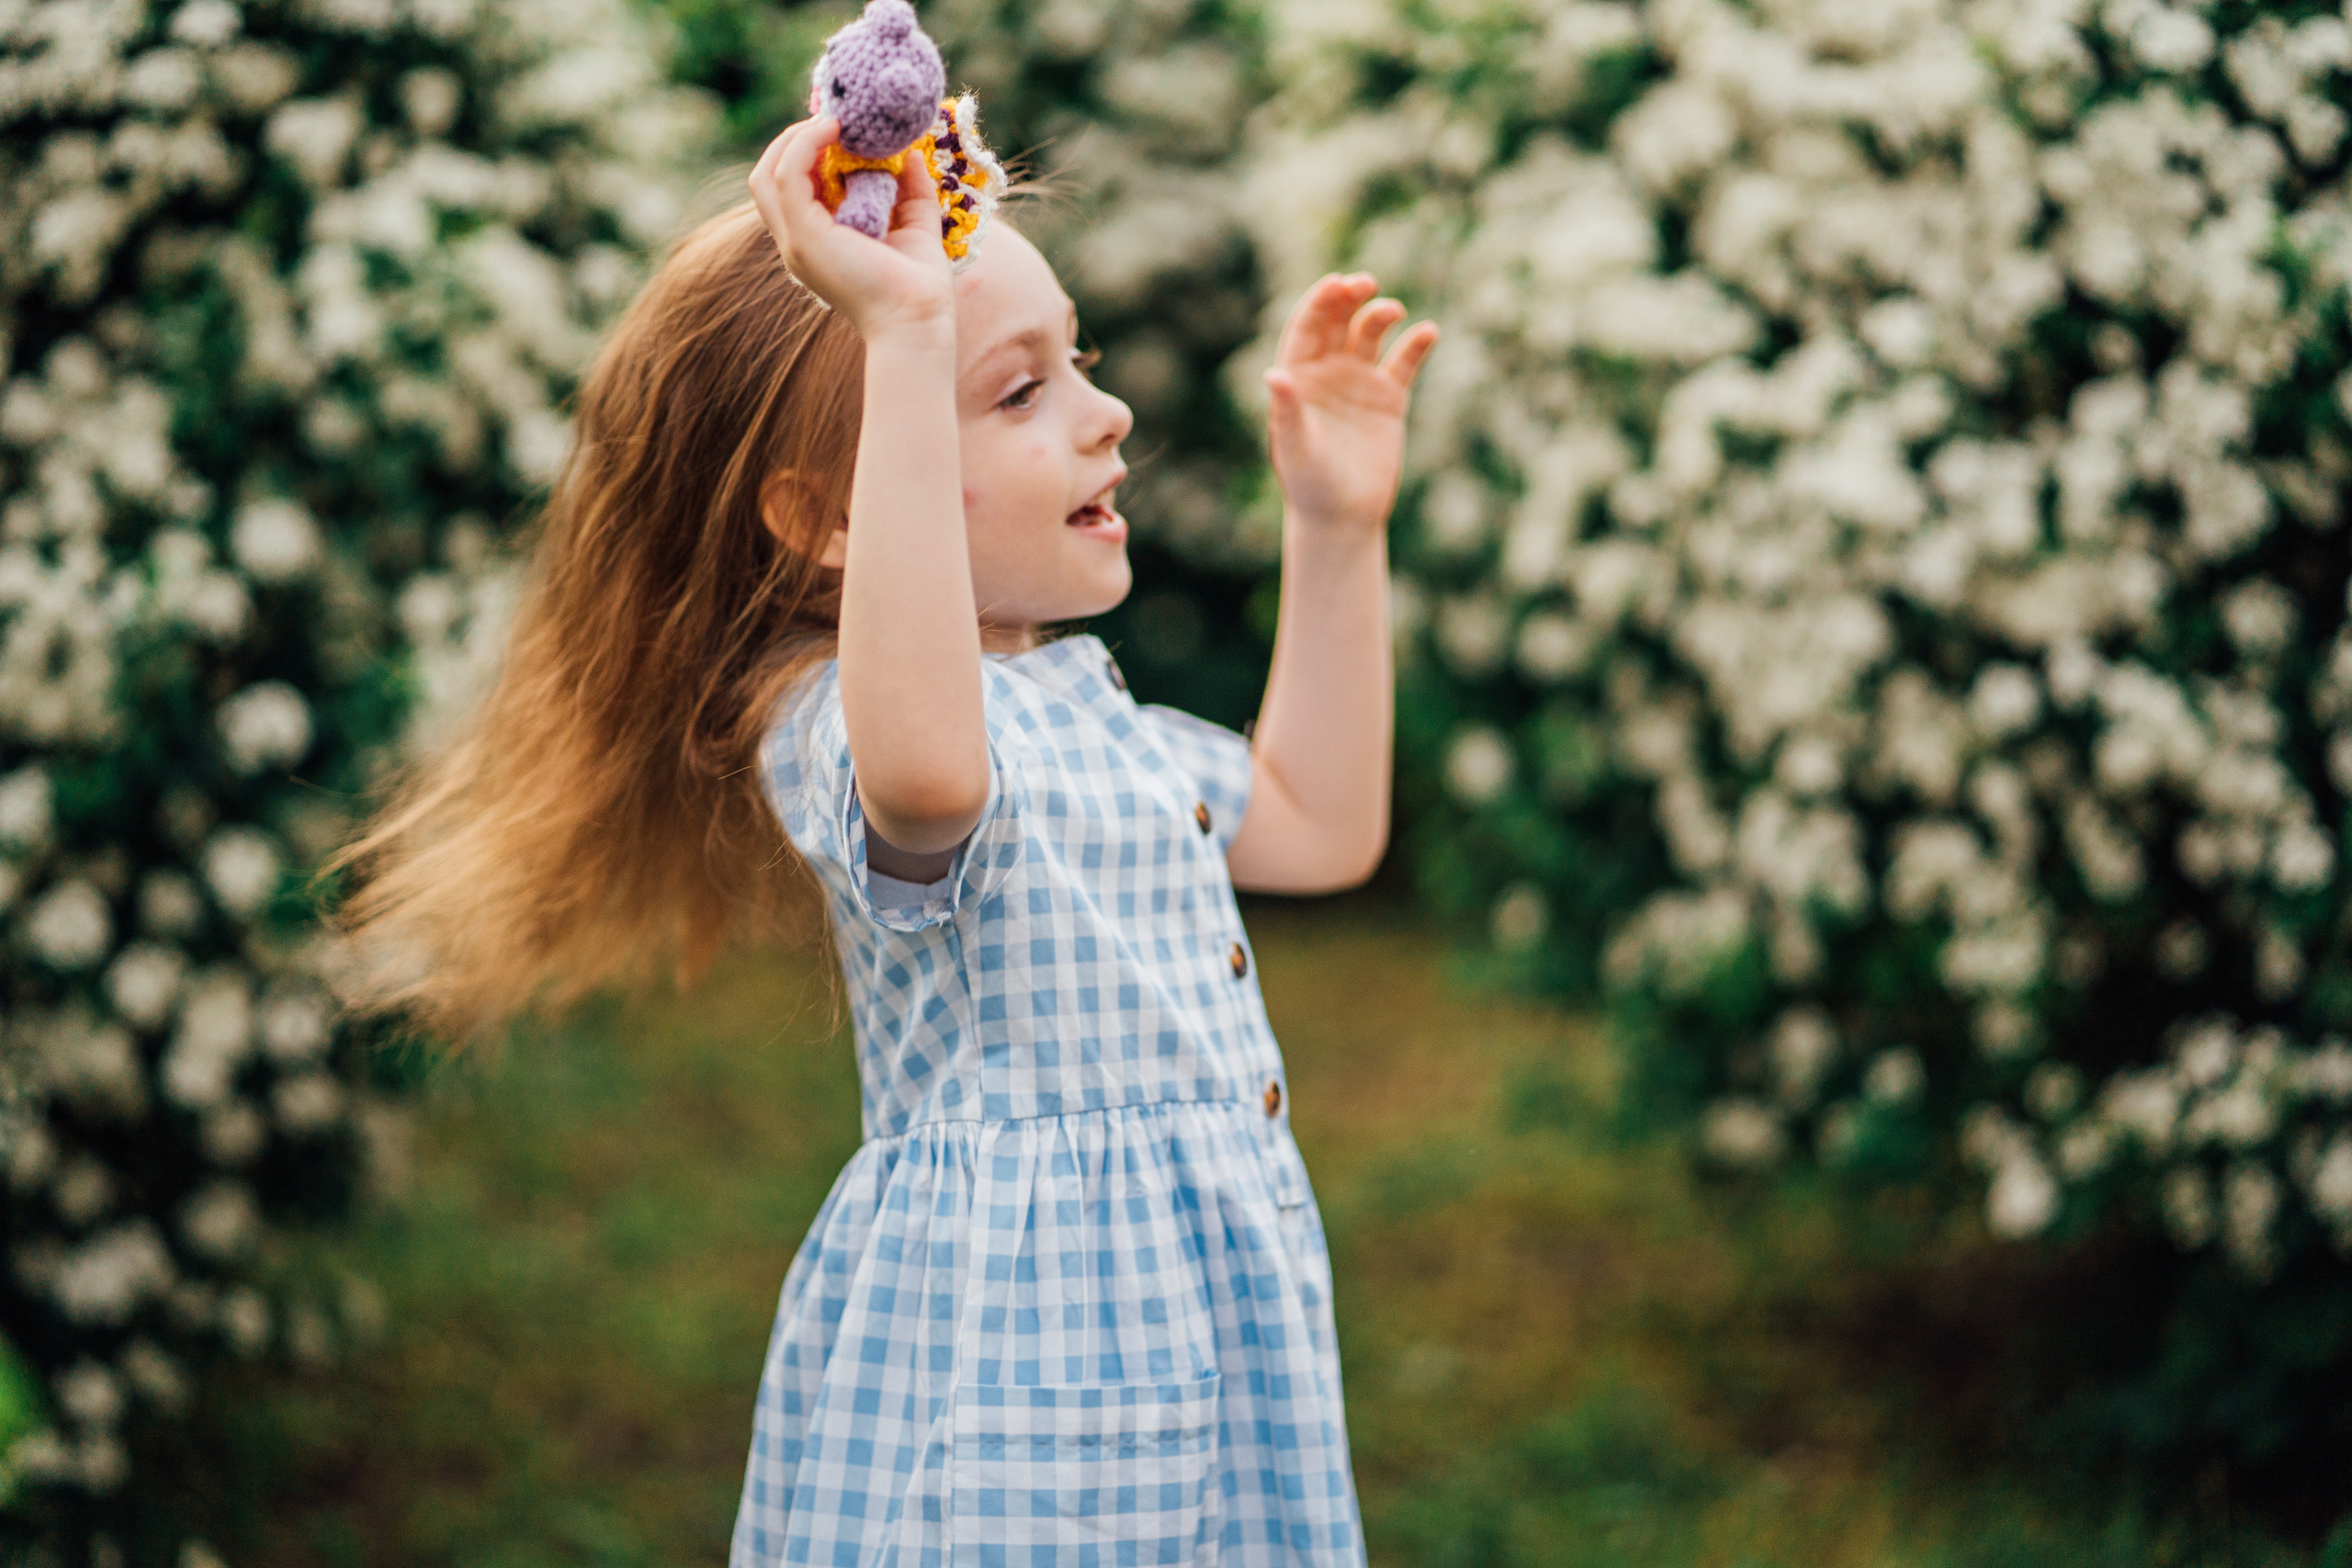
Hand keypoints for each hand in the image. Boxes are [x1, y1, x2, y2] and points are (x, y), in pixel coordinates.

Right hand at [749, 116, 953, 343]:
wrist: (919, 322)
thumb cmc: (920, 287)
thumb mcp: (917, 225)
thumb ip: (911, 190)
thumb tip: (909, 153)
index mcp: (817, 244)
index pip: (792, 189)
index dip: (808, 153)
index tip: (842, 129)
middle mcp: (798, 244)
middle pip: (768, 179)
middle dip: (795, 141)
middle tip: (835, 120)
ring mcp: (795, 241)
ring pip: (767, 174)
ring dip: (796, 138)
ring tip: (833, 120)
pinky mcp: (804, 235)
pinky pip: (787, 175)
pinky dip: (803, 144)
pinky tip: (833, 129)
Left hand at [1263, 272, 1439, 531]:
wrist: (1343, 517)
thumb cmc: (1310, 485)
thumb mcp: (1296, 447)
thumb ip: (1288, 410)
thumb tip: (1274, 374)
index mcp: (1298, 376)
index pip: (1308, 327)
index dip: (1320, 303)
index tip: (1337, 283)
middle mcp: (1327, 372)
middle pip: (1339, 322)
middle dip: (1350, 298)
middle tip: (1365, 283)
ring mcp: (1359, 382)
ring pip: (1370, 334)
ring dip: (1381, 316)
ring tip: (1393, 311)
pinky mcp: (1389, 399)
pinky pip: (1404, 363)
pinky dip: (1416, 345)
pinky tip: (1428, 332)